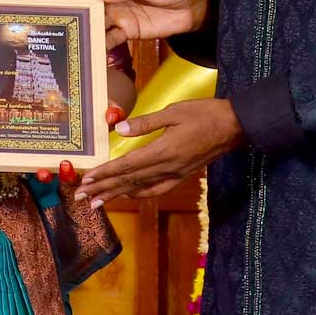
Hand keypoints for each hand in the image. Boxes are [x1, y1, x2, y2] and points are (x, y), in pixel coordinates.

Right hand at [43, 0, 209, 47]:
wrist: (193, 7)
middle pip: (85, 3)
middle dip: (67, 8)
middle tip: (47, 15)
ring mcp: (118, 15)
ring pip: (95, 22)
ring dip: (81, 28)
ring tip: (62, 35)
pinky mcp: (128, 31)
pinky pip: (110, 38)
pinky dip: (99, 44)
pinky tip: (87, 50)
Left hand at [76, 98, 242, 206]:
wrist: (234, 126)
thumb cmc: (204, 113)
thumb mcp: (174, 112)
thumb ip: (146, 123)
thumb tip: (119, 129)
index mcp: (164, 151)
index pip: (127, 166)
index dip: (105, 173)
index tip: (86, 179)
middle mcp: (168, 167)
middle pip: (129, 181)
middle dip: (103, 189)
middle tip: (81, 198)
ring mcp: (175, 174)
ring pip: (140, 188)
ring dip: (117, 195)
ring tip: (97, 202)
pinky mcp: (182, 175)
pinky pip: (157, 189)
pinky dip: (140, 193)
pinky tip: (129, 194)